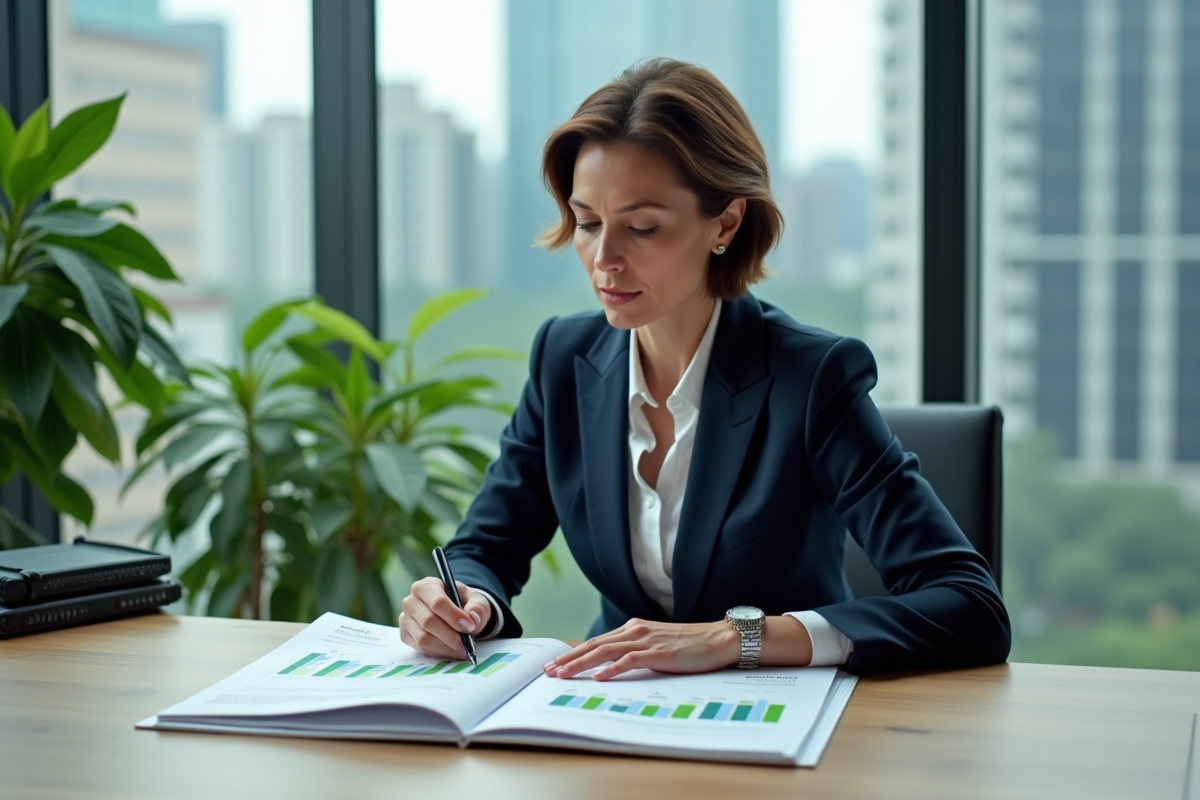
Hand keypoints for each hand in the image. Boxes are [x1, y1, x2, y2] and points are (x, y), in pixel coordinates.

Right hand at [398, 577, 491, 658]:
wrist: (454, 612)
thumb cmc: (463, 603)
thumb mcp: (476, 600)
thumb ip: (478, 607)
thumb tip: (473, 617)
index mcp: (427, 586)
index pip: (437, 602)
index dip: (454, 616)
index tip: (469, 627)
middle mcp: (412, 600)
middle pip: (428, 622)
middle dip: (450, 636)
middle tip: (466, 644)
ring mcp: (405, 618)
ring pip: (423, 638)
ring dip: (445, 647)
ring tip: (461, 649)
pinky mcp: (405, 634)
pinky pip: (420, 648)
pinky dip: (438, 652)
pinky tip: (450, 650)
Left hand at [543, 618, 741, 680]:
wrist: (719, 638)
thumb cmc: (689, 645)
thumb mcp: (656, 646)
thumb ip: (635, 652)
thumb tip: (611, 668)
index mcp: (633, 629)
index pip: (596, 641)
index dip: (572, 653)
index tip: (553, 664)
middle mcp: (635, 631)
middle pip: (593, 645)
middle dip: (568, 658)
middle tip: (546, 671)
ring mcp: (646, 640)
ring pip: (605, 651)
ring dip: (581, 663)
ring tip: (562, 674)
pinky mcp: (659, 652)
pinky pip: (629, 660)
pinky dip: (611, 668)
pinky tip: (598, 677)